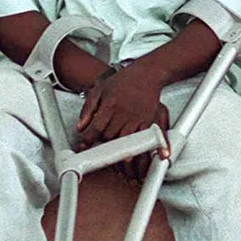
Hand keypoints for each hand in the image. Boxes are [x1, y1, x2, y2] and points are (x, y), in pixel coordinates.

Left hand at [77, 60, 170, 177]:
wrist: (146, 73)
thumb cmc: (123, 81)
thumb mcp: (99, 90)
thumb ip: (88, 109)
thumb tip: (80, 127)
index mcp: (110, 105)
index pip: (96, 128)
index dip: (88, 141)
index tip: (83, 148)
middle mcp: (125, 113)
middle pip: (112, 138)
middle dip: (105, 148)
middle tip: (103, 155)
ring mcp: (140, 117)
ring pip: (130, 141)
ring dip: (126, 155)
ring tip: (124, 167)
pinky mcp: (151, 120)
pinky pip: (152, 137)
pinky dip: (155, 148)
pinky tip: (160, 157)